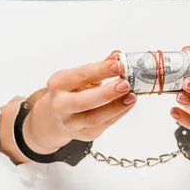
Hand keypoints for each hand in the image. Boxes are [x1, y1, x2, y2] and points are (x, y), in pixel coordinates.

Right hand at [0, 51, 136, 163]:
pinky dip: (118, 114)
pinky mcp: (84, 134)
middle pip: (83, 101)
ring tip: (131, 96)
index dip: (101, 70)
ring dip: (115, 106)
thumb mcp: (81, 76)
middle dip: (107, 93)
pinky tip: (128, 104)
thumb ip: (99, 67)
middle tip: (125, 84)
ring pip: (94, 117)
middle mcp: (60, 104)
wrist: (59, 116)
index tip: (119, 65)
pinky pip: (103, 125)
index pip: (80, 76)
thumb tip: (117, 55)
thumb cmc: (73, 91)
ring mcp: (70, 122)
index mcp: (58, 84)